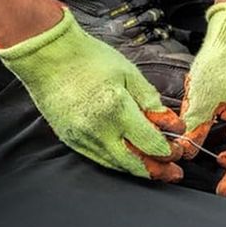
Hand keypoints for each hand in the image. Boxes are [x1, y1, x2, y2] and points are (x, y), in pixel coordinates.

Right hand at [0, 9, 184, 180]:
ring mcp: (83, 138)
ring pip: (119, 166)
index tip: (179, 146)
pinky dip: (120, 162)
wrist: (46, 54)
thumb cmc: (89, 59)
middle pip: (137, 165)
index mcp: (118, 110)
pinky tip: (132, 160)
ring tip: (158, 170)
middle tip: (175, 172)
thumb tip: (173, 125)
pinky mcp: (71, 140)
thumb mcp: (130, 74)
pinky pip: (101, 159)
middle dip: (160, 171)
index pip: (152, 144)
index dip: (170, 150)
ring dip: (141, 170)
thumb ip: (152, 102)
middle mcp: (99, 129)